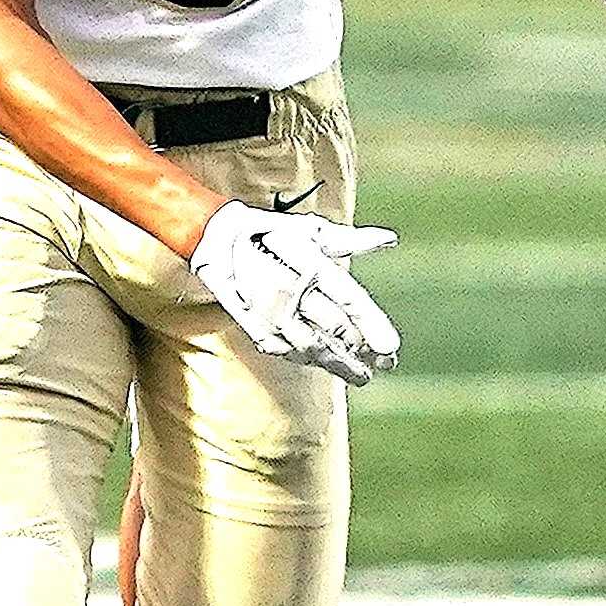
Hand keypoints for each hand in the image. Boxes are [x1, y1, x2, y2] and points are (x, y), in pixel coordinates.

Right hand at [188, 201, 400, 386]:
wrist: (214, 238)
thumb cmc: (268, 232)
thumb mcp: (309, 231)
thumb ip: (349, 240)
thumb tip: (388, 239)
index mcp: (309, 265)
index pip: (350, 300)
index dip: (373, 326)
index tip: (391, 350)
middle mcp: (291, 292)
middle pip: (336, 329)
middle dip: (363, 350)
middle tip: (384, 363)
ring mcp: (271, 313)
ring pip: (313, 347)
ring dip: (339, 364)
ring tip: (361, 375)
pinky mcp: (254, 325)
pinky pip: (286, 351)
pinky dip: (307, 359)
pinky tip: (323, 363)